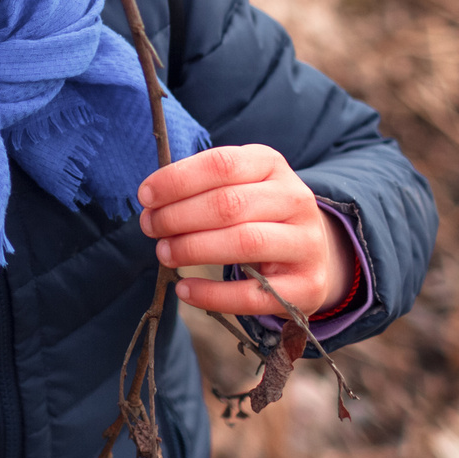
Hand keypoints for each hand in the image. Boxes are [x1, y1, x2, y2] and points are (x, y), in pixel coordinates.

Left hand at [135, 145, 353, 320]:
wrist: (312, 252)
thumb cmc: (257, 213)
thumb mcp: (238, 185)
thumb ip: (199, 188)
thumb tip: (152, 203)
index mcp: (272, 165)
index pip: (222, 164)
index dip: (178, 180)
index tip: (146, 196)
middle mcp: (296, 199)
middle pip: (229, 204)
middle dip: (178, 217)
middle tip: (150, 227)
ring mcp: (307, 243)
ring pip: (244, 242)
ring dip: (193, 249)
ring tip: (164, 253)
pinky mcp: (308, 286)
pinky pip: (253, 293)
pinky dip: (212, 294)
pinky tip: (185, 289)